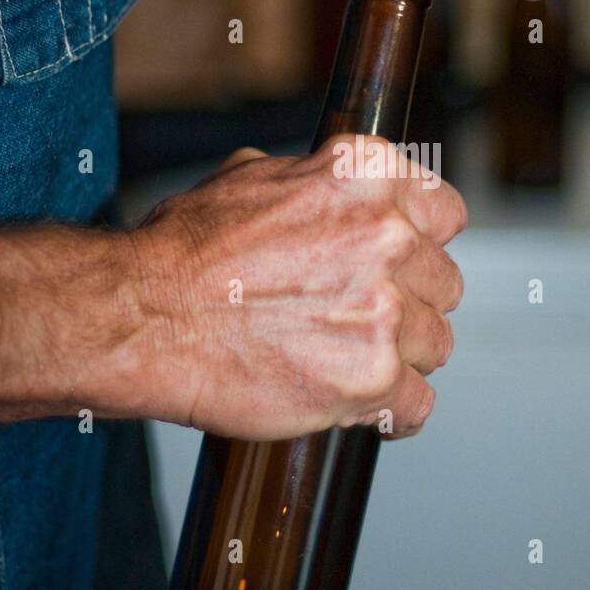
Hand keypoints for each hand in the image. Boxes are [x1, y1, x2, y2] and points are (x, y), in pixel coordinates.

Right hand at [123, 138, 465, 439]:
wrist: (144, 318)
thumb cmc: (184, 252)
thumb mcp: (253, 177)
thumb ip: (317, 183)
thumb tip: (341, 196)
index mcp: (367, 177)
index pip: (446, 212)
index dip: (423, 243)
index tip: (408, 263)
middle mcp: (386, 237)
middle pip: (444, 283)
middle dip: (411, 302)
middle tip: (364, 317)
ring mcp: (384, 310)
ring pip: (435, 344)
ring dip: (400, 356)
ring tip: (349, 360)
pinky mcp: (373, 379)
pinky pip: (418, 405)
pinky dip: (395, 413)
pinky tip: (369, 407)